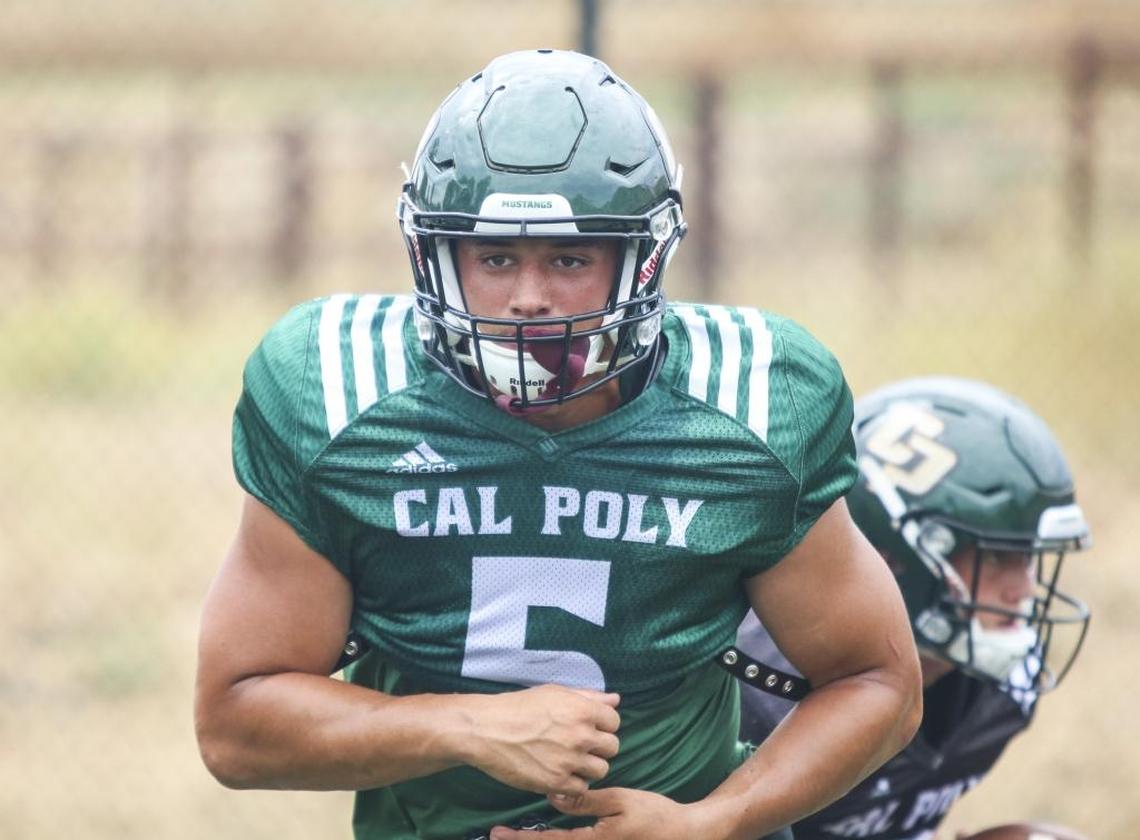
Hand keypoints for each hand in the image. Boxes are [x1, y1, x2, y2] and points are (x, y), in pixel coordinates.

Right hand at [466, 685, 620, 795]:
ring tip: (570, 760)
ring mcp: (570, 761)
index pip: (614, 721)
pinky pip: (582, 787)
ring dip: (588, 766)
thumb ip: (588, 697)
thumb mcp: (554, 693)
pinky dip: (573, 782)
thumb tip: (615, 699)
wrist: (487, 730)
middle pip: (612, 747)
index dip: (603, 724)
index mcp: (582, 710)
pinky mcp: (556, 783)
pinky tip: (559, 772)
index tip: (589, 726)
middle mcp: (580, 736)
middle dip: (599, 746)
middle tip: (580, 745)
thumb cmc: (519, 707)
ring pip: (601, 770)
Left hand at [489, 788, 701, 839]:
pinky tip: (547, 833)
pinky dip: (557, 839)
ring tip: (514, 835)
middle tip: (497, 835)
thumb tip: (552, 796)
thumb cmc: (653, 815)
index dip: (521, 839)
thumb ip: (586, 801)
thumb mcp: (619, 801)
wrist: (683, 835)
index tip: (496, 835)